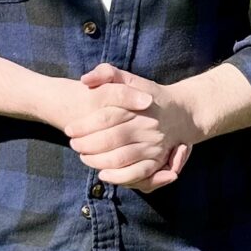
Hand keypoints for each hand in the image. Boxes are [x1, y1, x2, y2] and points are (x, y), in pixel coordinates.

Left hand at [68, 62, 201, 191]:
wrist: (182, 112)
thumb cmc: (148, 95)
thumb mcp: (130, 79)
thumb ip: (107, 73)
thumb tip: (85, 80)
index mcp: (137, 106)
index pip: (105, 118)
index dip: (83, 126)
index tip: (69, 130)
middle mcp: (146, 126)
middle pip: (110, 140)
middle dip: (87, 145)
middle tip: (74, 145)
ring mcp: (153, 145)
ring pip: (120, 158)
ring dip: (97, 161)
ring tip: (84, 157)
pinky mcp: (159, 160)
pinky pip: (137, 173)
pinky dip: (118, 177)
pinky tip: (103, 173)